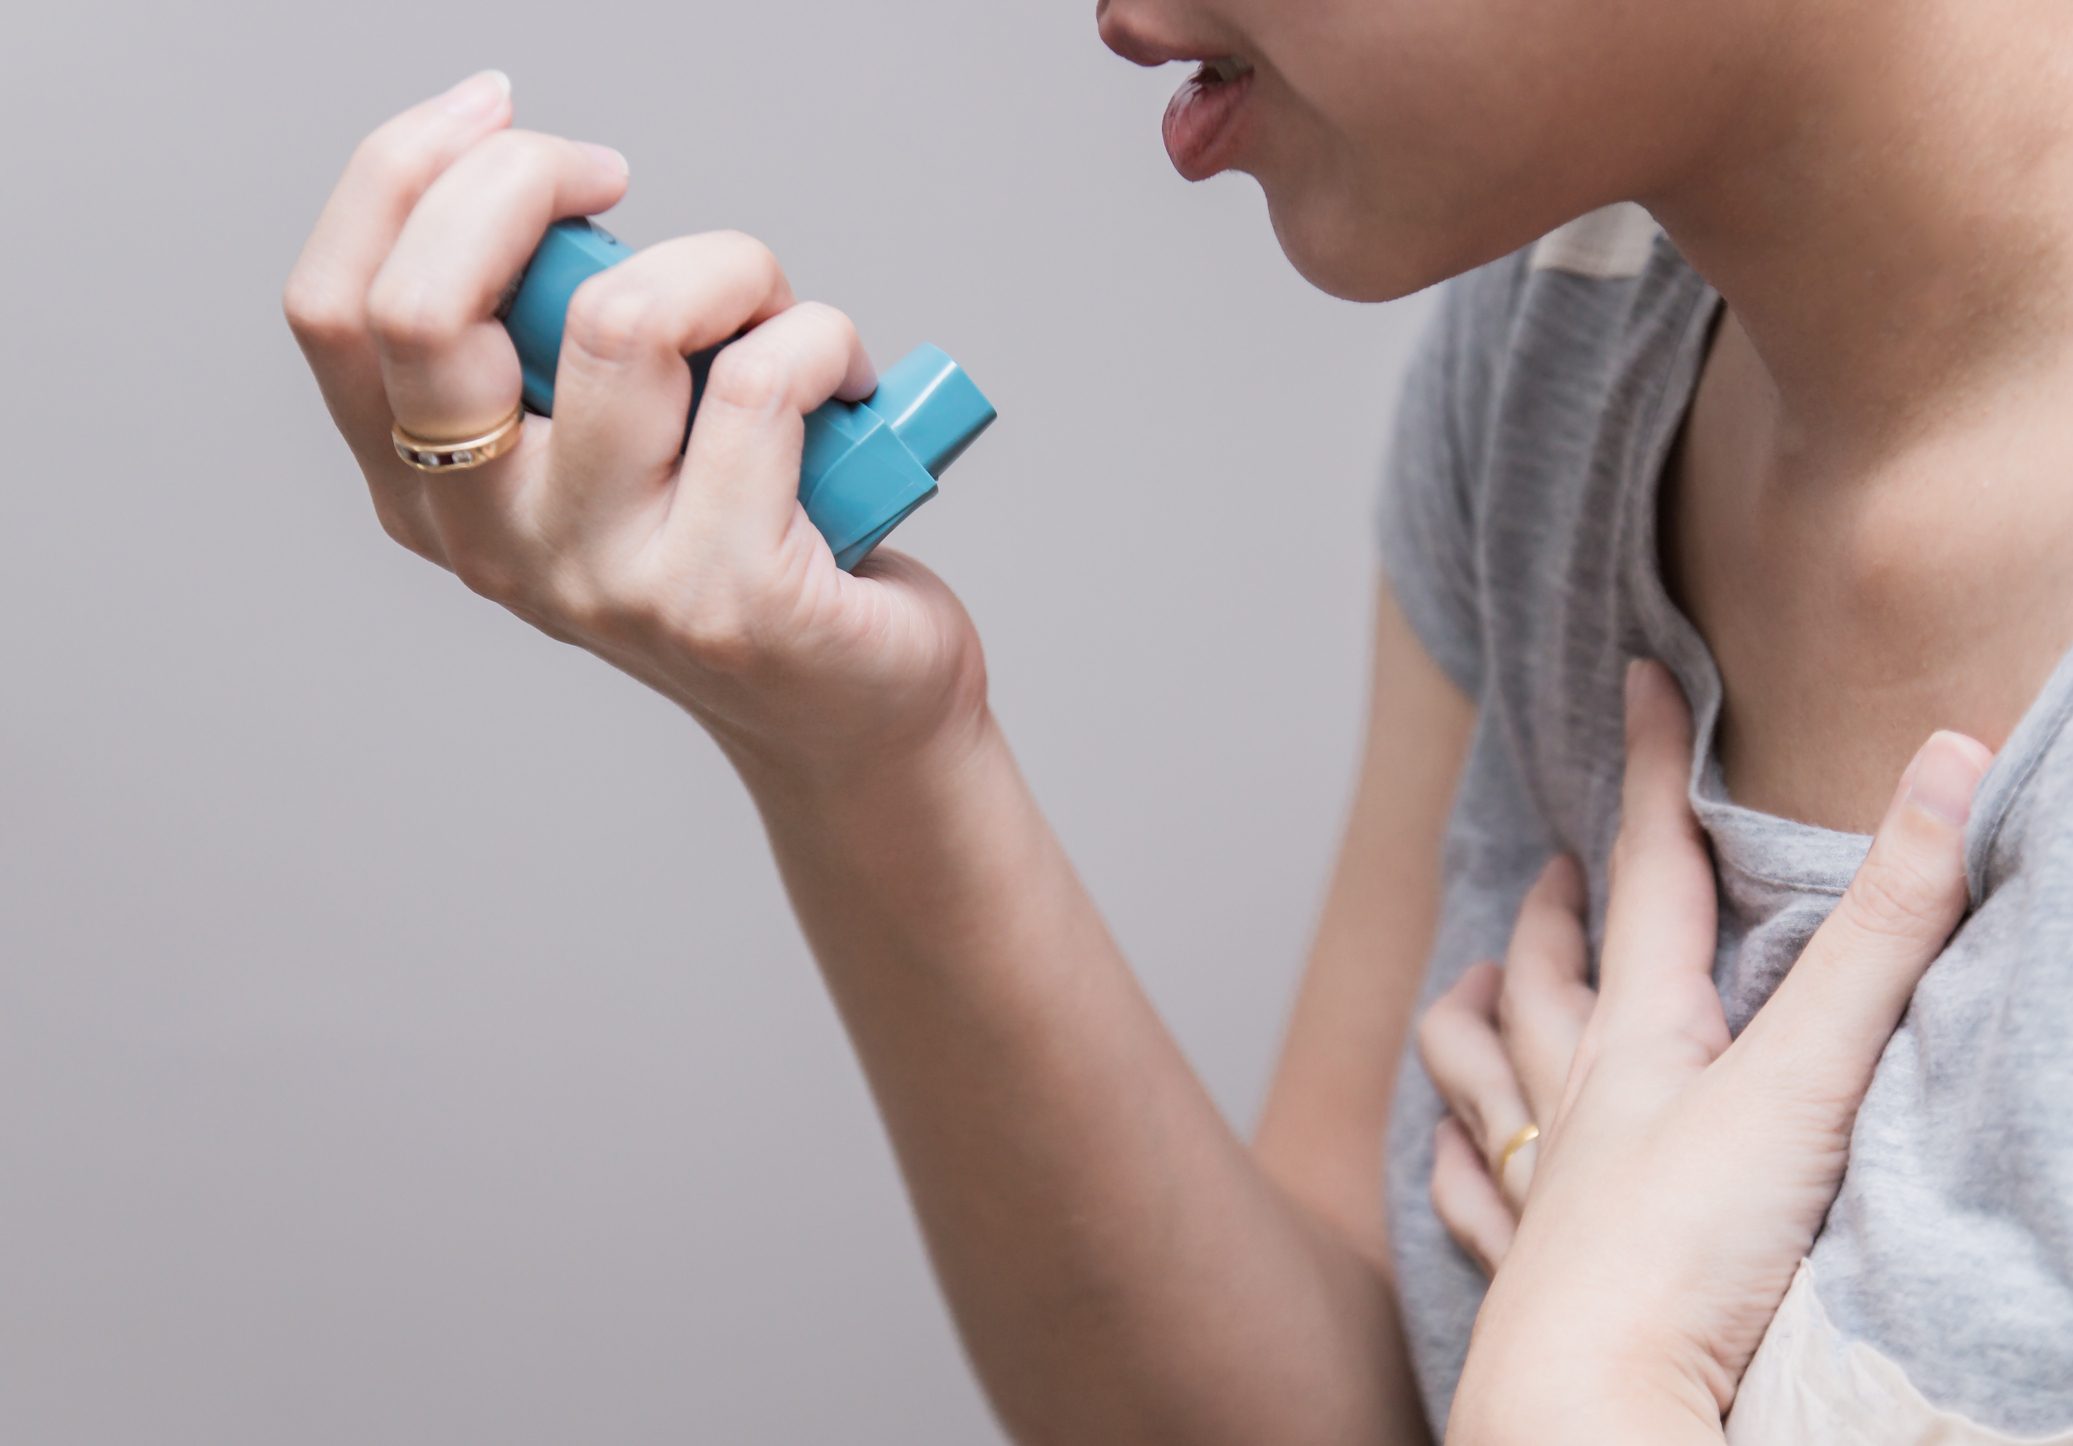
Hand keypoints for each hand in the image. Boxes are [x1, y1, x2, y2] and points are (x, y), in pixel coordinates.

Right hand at [282, 70, 990, 782]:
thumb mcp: (607, 442)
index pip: (335, 311)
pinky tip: (843, 380)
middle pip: (429, 306)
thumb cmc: (743, 545)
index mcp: (433, 493)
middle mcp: (493, 545)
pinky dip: (821, 337)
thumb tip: (564, 203)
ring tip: (774, 316)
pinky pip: (761, 380)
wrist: (848, 707)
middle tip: (616, 182)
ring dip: (729, 266)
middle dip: (526, 178)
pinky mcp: (726, 597)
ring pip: (626, 320)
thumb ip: (555, 348)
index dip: (401, 176)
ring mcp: (606, 579)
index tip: (498, 117)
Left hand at [1428, 660, 1991, 1439]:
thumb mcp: (1810, 1079)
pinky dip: (1454, 1159)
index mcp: (1643, 1038)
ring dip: (1477, 1016)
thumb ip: (1885, 933)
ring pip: (1481, 1072)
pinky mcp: (1526, 1274)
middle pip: (1552, 973)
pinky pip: (1470, 1197)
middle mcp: (1575, 1100)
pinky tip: (1442, 1147)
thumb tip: (1949, 761)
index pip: (1653, 871)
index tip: (1638, 679)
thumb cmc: (1692, 1248)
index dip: (1652, 769)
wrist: (1599, 1406)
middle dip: (1562, 909)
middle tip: (1563, 865)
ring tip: (1470, 984)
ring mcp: (1540, 1186)